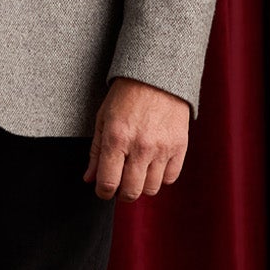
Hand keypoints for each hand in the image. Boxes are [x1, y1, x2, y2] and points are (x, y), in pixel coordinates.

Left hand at [83, 76, 189, 200]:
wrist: (157, 76)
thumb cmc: (127, 96)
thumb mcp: (103, 119)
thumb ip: (96, 152)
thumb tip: (90, 179)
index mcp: (116, 138)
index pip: (108, 183)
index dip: (103, 193)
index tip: (104, 190)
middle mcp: (140, 146)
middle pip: (131, 192)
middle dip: (122, 193)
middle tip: (120, 183)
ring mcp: (162, 148)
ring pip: (151, 189)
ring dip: (142, 185)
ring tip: (138, 172)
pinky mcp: (179, 147)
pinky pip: (170, 178)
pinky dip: (161, 177)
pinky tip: (154, 165)